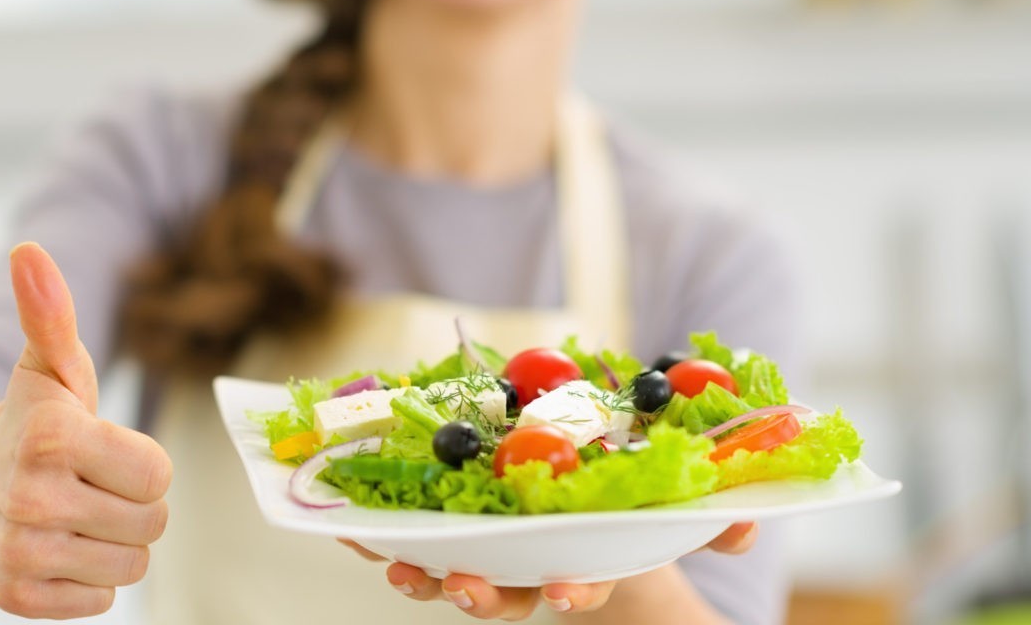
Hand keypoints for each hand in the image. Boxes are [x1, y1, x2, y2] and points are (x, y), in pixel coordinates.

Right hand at [0, 242, 172, 618]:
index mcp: (51, 437)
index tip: (105, 450)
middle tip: (91, 483)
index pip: (159, 475)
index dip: (142, 463)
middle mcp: (31, 498)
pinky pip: (102, 600)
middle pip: (152, 522)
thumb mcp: (50, 365)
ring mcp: (20, 552)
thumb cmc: (30, 418)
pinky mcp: (14, 597)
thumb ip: (52, 312)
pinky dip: (90, 578)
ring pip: (132, 565)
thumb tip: (29, 251)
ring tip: (77, 513)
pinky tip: (59, 546)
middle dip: (134, 502)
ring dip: (116, 540)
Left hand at [342, 521, 756, 619]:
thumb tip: (745, 526)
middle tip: (461, 588)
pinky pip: (413, 537)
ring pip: (452, 575)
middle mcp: (530, 566)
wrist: (588, 495)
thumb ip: (710, 519)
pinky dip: (379, 535)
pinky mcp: (451, 528)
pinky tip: (347, 526)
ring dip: (421, 574)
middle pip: (503, 595)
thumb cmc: (628, 504)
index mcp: (582, 560)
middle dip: (480, 596)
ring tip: (398, 569)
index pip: (576, 586)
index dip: (573, 592)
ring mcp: (489, 553)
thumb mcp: (671, 510)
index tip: (567, 592)